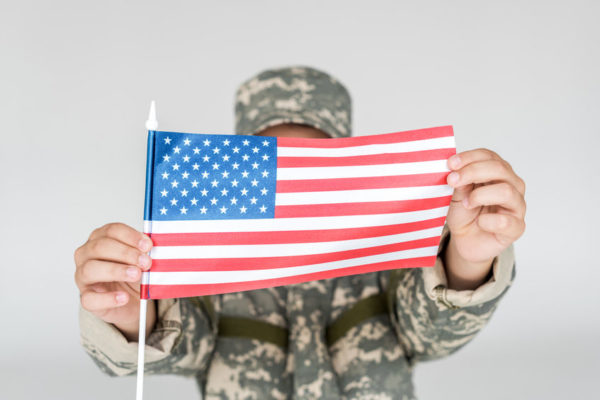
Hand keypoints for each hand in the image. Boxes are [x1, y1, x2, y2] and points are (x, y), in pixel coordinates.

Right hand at [74, 223, 155, 340]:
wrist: (129, 300)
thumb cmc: (132, 274)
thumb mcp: (140, 260)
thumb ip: (143, 253)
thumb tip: (151, 251)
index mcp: (100, 239)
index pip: (111, 230)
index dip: (130, 236)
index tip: (148, 245)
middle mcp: (87, 255)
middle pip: (99, 247)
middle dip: (126, 253)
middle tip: (145, 262)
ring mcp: (83, 276)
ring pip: (90, 269)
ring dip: (116, 271)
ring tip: (136, 275)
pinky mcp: (86, 297)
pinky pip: (89, 298)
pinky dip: (108, 298)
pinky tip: (123, 297)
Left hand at [444, 149, 525, 289]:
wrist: (466, 240)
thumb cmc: (464, 214)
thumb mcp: (456, 194)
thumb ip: (460, 182)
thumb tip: (456, 170)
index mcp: (498, 173)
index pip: (489, 156)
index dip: (469, 157)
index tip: (450, 164)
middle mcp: (512, 185)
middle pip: (500, 169)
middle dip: (472, 172)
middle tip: (452, 181)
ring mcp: (516, 206)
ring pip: (506, 191)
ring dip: (480, 196)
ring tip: (466, 203)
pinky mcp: (516, 228)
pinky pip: (506, 221)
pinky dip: (489, 221)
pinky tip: (480, 222)